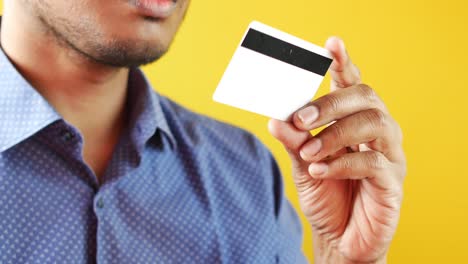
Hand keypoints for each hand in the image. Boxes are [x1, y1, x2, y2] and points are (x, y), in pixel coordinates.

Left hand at [268, 37, 405, 262]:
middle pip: (365, 97)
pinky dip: (342, 163)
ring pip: (375, 123)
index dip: (344, 63)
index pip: (353, 85)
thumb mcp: (302, 164)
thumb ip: (293, 140)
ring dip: (335, 134)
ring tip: (309, 152)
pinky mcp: (393, 183)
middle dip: (330, 103)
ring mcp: (389, 156)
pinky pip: (373, 163)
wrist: (338, 239)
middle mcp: (377, 132)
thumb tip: (277, 118)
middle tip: (301, 118)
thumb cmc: (325, 196)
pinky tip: (319, 171)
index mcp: (355, 121)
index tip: (331, 45)